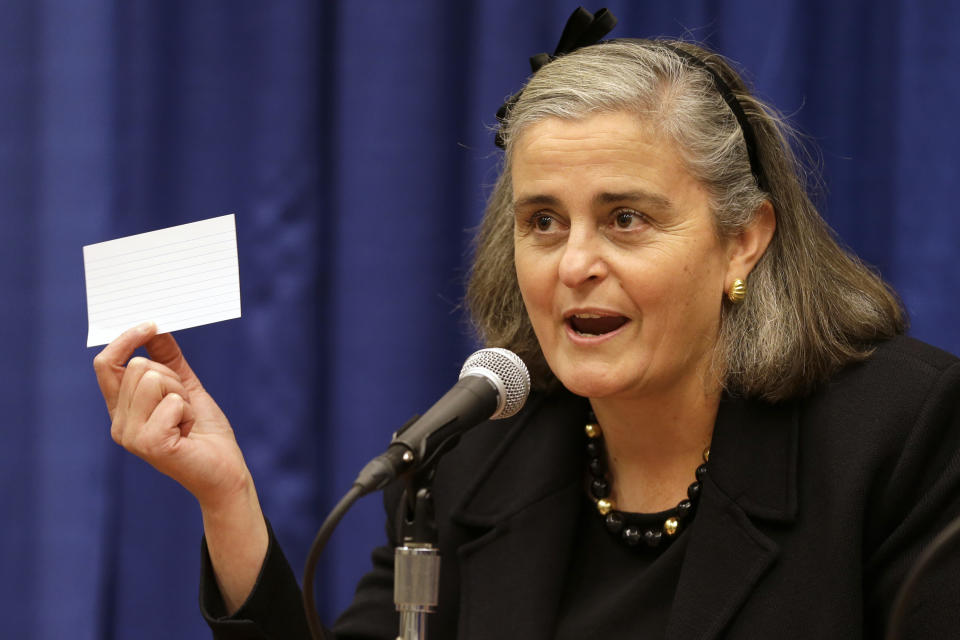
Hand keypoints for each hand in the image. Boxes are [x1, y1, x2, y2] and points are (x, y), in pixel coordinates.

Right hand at [94, 322, 251, 510]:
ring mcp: (131, 436)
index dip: (126, 340)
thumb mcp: (185, 386)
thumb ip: (168, 359)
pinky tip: (188, 432)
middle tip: (184, 406)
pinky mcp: (149, 443)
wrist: (224, 471)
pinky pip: (171, 400)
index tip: (151, 324)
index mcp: (122, 409)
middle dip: (172, 378)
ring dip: (181, 394)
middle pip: (138, 366)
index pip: (106, 364)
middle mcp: (119, 424)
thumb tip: (155, 328)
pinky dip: (188, 411)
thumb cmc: (205, 432)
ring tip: (186, 420)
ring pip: (153, 378)